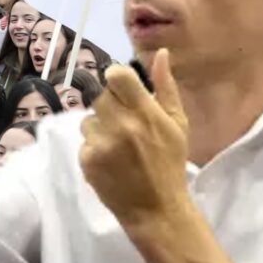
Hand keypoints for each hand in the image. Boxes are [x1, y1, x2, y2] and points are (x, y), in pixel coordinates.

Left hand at [80, 49, 193, 233]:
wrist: (157, 209)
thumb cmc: (171, 163)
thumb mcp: (178, 124)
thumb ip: (166, 87)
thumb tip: (161, 54)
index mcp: (145, 112)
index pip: (116, 75)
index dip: (118, 79)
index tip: (125, 91)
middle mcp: (121, 125)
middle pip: (101, 96)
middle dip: (112, 106)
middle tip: (126, 125)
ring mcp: (102, 144)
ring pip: (89, 119)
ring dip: (100, 127)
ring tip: (118, 145)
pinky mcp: (88, 161)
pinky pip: (84, 142)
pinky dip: (95, 149)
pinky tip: (111, 161)